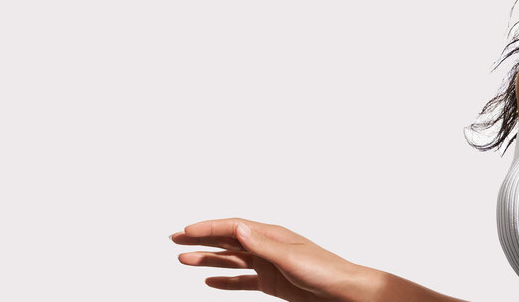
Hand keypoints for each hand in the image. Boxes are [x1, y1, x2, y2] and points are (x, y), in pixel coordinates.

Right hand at [170, 217, 372, 301]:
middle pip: (228, 240)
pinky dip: (224, 280)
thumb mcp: (291, 258)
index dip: (209, 228)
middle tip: (174, 239)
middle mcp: (267, 247)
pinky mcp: (272, 282)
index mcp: (272, 235)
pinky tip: (209, 281)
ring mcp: (268, 265)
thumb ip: (263, 245)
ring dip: (207, 260)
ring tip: (183, 260)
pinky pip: (242, 280)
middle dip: (201, 239)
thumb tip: (238, 228)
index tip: (185, 231)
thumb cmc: (324, 271)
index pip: (233, 227)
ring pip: (231, 260)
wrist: (343, 291)